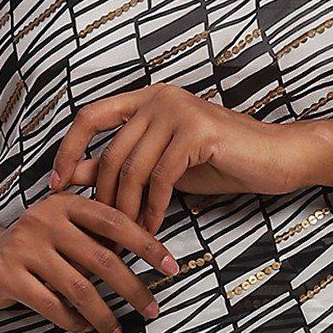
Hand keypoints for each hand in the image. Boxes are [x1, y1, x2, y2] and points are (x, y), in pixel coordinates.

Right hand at [0, 189, 178, 332]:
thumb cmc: (34, 249)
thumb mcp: (63, 230)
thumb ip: (96, 236)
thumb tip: (152, 257)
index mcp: (64, 204)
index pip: (115, 222)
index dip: (147, 245)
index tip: (171, 267)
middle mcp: (43, 220)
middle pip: (102, 259)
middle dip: (133, 288)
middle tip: (152, 309)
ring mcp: (22, 247)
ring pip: (79, 288)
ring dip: (105, 314)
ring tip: (119, 331)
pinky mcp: (6, 274)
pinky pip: (52, 306)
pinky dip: (74, 321)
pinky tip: (85, 328)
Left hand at [49, 85, 313, 233]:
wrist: (277, 157)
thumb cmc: (221, 160)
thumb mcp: (162, 164)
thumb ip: (122, 165)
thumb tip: (73, 176)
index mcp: (147, 98)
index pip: (90, 116)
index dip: (68, 150)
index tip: (55, 184)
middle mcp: (159, 97)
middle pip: (112, 152)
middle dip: (104, 196)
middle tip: (103, 230)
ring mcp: (179, 111)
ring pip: (134, 168)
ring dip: (128, 209)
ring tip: (129, 235)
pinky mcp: (198, 132)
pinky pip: (161, 179)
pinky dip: (153, 209)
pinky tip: (153, 228)